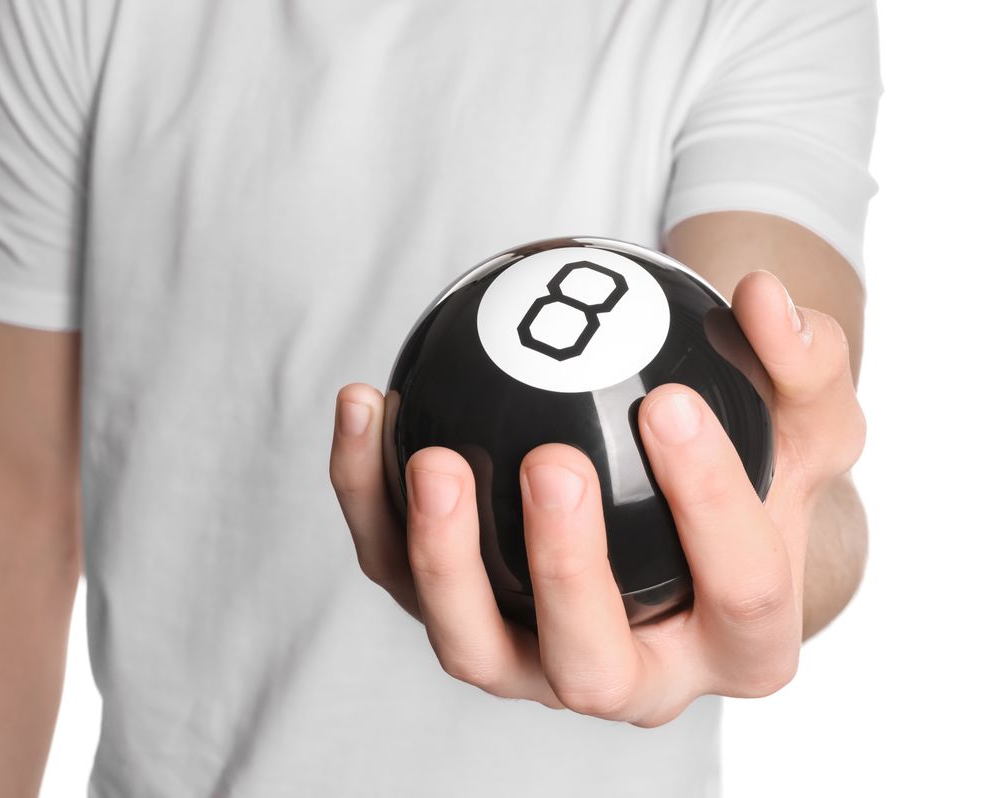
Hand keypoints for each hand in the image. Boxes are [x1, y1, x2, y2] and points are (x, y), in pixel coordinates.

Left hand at [329, 270, 863, 725]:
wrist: (677, 513)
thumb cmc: (758, 469)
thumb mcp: (809, 416)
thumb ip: (806, 361)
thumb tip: (766, 297)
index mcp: (742, 644)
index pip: (742, 590)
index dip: (711, 504)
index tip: (669, 401)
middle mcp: (633, 680)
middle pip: (592, 664)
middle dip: (568, 572)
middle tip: (552, 462)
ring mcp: (533, 661)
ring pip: (472, 644)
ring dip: (442, 559)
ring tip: (434, 457)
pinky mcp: (459, 616)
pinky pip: (397, 568)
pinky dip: (368, 493)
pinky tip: (366, 403)